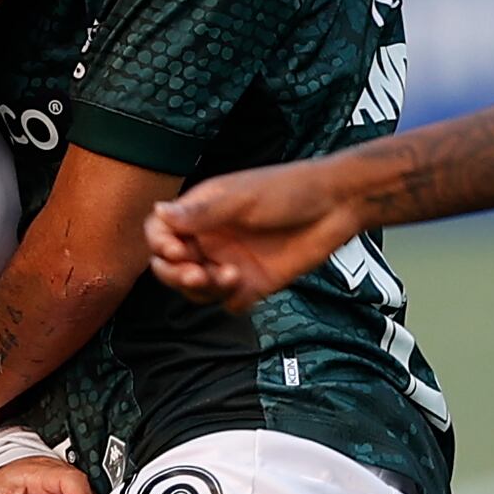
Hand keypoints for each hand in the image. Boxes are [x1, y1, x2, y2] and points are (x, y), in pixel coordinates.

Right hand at [144, 160, 362, 310]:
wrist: (335, 206)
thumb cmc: (289, 190)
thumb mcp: (242, 198)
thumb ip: (201, 212)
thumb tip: (158, 212)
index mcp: (201, 213)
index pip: (160, 232)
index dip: (159, 244)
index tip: (176, 250)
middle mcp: (210, 239)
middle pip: (169, 266)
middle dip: (175, 273)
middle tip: (195, 273)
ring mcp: (229, 262)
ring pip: (194, 289)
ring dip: (201, 288)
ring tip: (227, 277)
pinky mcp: (252, 284)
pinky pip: (226, 302)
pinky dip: (228, 299)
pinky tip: (244, 283)